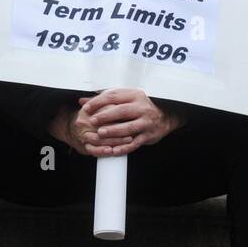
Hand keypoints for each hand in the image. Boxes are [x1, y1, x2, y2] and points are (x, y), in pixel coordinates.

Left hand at [50, 89, 183, 157]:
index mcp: (134, 95)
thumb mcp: (125, 98)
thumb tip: (82, 100)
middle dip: (106, 116)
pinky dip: (124, 148)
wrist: (165, 117)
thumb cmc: (140, 106)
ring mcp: (146, 122)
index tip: (86, 107)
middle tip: (92, 121)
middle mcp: (142, 108)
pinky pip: (135, 143)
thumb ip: (104, 99)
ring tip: (101, 133)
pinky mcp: (149, 136)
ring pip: (129, 128)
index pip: (114, 96)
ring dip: (114, 131)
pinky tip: (113, 151)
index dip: (98, 101)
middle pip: (122, 111)